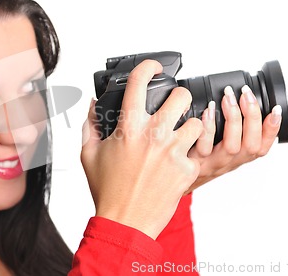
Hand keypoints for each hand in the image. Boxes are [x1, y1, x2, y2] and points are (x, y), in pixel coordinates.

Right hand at [81, 60, 202, 238]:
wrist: (125, 221)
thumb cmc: (108, 190)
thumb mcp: (89, 154)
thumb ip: (90, 125)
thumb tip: (92, 105)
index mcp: (128, 128)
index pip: (139, 83)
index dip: (148, 67)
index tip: (153, 67)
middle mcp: (153, 135)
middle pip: (182, 96)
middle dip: (180, 97)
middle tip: (175, 106)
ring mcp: (173, 151)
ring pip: (198, 122)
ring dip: (190, 126)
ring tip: (181, 136)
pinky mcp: (187, 169)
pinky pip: (197, 151)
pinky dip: (190, 154)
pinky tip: (177, 162)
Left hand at [186, 85, 282, 192]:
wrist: (175, 178)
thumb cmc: (199, 157)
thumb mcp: (219, 146)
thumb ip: (231, 129)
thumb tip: (240, 99)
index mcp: (238, 157)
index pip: (263, 146)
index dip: (272, 129)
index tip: (275, 109)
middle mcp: (229, 162)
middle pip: (250, 145)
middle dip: (252, 117)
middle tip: (246, 94)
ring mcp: (212, 163)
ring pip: (231, 147)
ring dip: (233, 119)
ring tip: (227, 98)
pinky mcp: (194, 162)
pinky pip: (204, 146)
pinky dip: (208, 127)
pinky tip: (207, 111)